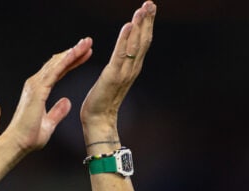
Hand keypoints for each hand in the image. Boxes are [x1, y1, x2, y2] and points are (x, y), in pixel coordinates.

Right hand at [4, 37, 92, 152]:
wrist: (17, 144)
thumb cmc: (29, 137)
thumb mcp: (49, 124)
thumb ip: (57, 112)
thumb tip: (67, 102)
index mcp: (39, 91)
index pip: (58, 72)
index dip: (72, 62)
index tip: (85, 55)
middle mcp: (35, 84)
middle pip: (57, 63)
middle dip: (74, 52)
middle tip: (88, 42)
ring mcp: (35, 85)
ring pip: (57, 63)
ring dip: (72, 52)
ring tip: (87, 42)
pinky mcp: (38, 90)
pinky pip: (54, 72)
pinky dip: (65, 61)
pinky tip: (75, 53)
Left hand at [81, 1, 156, 137]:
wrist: (98, 120)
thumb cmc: (102, 101)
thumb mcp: (113, 79)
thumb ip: (120, 66)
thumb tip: (123, 55)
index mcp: (131, 68)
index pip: (141, 42)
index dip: (146, 24)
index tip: (149, 7)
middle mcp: (132, 68)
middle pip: (143, 40)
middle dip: (147, 20)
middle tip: (151, 2)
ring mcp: (124, 72)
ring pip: (135, 44)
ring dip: (139, 25)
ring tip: (143, 9)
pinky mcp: (113, 76)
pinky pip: (120, 54)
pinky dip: (125, 38)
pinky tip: (129, 25)